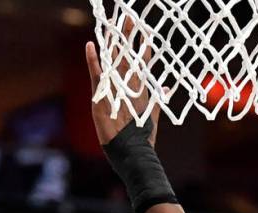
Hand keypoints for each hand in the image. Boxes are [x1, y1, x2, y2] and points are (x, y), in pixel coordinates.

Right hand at [85, 20, 161, 146]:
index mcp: (136, 87)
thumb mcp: (152, 113)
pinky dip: (94, 61)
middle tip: (125, 16)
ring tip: (109, 23)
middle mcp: (123, 85)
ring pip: (111, 60)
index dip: (141, 45)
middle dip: (125, 36)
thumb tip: (167, 88)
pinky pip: (97, 75)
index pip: (139, 60)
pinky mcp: (101, 96)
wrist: (130, 151)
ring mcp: (112, 89)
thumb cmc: (141, 134)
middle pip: (124, 55)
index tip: (144, 29)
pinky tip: (90, 46)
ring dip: (111, 42)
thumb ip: (157, 98)